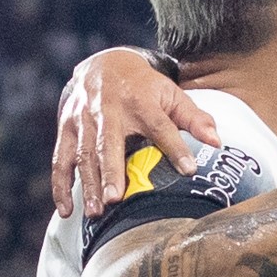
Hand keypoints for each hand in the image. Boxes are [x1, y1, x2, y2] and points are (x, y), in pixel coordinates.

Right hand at [54, 49, 218, 218]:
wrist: (103, 64)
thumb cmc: (144, 87)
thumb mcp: (171, 94)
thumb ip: (194, 118)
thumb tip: (217, 142)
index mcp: (140, 101)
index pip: (161, 127)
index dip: (176, 148)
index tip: (189, 170)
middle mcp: (108, 110)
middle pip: (109, 143)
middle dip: (111, 171)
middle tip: (115, 199)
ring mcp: (83, 120)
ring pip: (83, 154)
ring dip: (87, 184)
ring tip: (95, 212)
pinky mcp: (66, 128)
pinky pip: (60, 160)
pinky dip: (60, 186)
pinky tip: (66, 210)